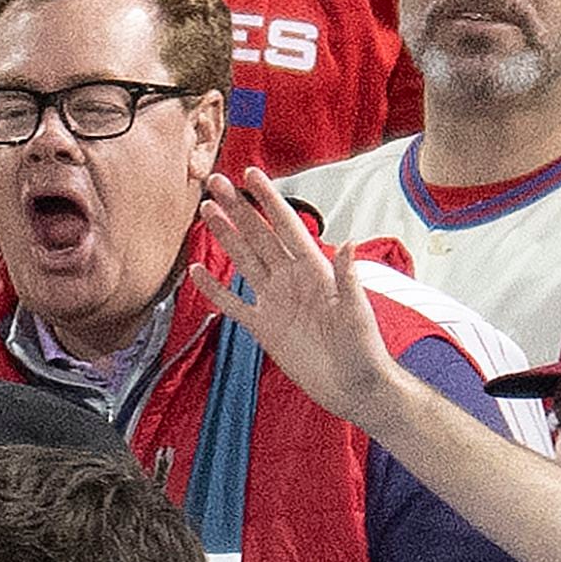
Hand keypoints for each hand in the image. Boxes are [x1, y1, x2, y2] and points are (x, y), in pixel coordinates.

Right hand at [193, 166, 409, 427]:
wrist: (353, 387)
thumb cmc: (363, 350)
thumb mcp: (357, 312)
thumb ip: (347, 278)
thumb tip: (348, 243)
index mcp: (314, 271)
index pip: (286, 227)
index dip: (269, 200)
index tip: (251, 175)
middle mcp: (291, 280)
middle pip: (259, 237)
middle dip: (238, 208)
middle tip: (216, 182)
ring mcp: (275, 302)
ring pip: (243, 261)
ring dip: (225, 236)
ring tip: (206, 211)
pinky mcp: (263, 327)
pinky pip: (233, 304)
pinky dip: (215, 288)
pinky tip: (197, 271)